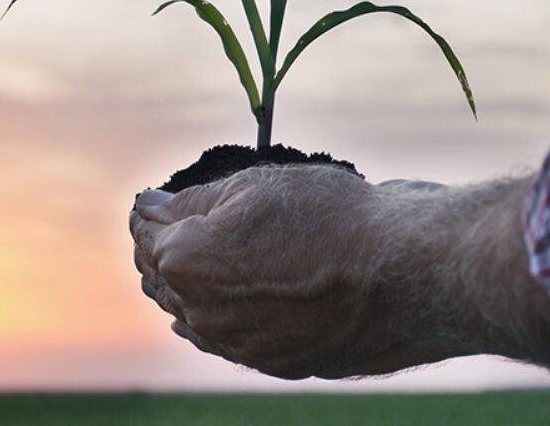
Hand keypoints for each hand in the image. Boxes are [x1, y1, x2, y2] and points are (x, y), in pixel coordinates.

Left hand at [129, 165, 459, 378]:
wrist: (403, 273)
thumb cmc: (332, 218)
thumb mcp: (255, 186)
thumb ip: (192, 201)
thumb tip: (150, 207)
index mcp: (186, 260)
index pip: (146, 231)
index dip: (148, 210)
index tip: (152, 200)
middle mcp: (202, 312)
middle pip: (161, 278)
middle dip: (159, 249)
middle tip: (164, 227)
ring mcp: (238, 344)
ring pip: (191, 314)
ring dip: (183, 288)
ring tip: (182, 268)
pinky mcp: (275, 362)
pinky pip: (226, 342)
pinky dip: (211, 322)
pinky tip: (203, 319)